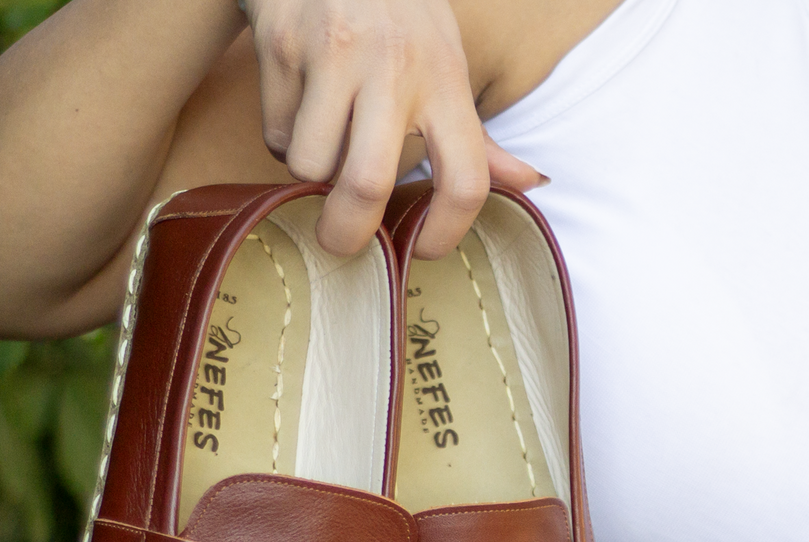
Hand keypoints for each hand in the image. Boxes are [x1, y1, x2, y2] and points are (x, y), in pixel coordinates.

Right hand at [242, 0, 544, 255]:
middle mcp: (393, 64)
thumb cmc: (396, 19)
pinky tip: (299, 101)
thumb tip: (531, 183)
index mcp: (444, 78)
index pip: (466, 178)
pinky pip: (277, 131)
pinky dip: (284, 135)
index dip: (447, 232)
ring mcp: (333, 52)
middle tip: (341, 241)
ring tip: (322, 140)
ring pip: (310, 164)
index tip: (424, 250)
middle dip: (347, 231)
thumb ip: (476, 136)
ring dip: (310, 173)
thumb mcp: (445, 63)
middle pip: (367, 184)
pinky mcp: (282, 44)